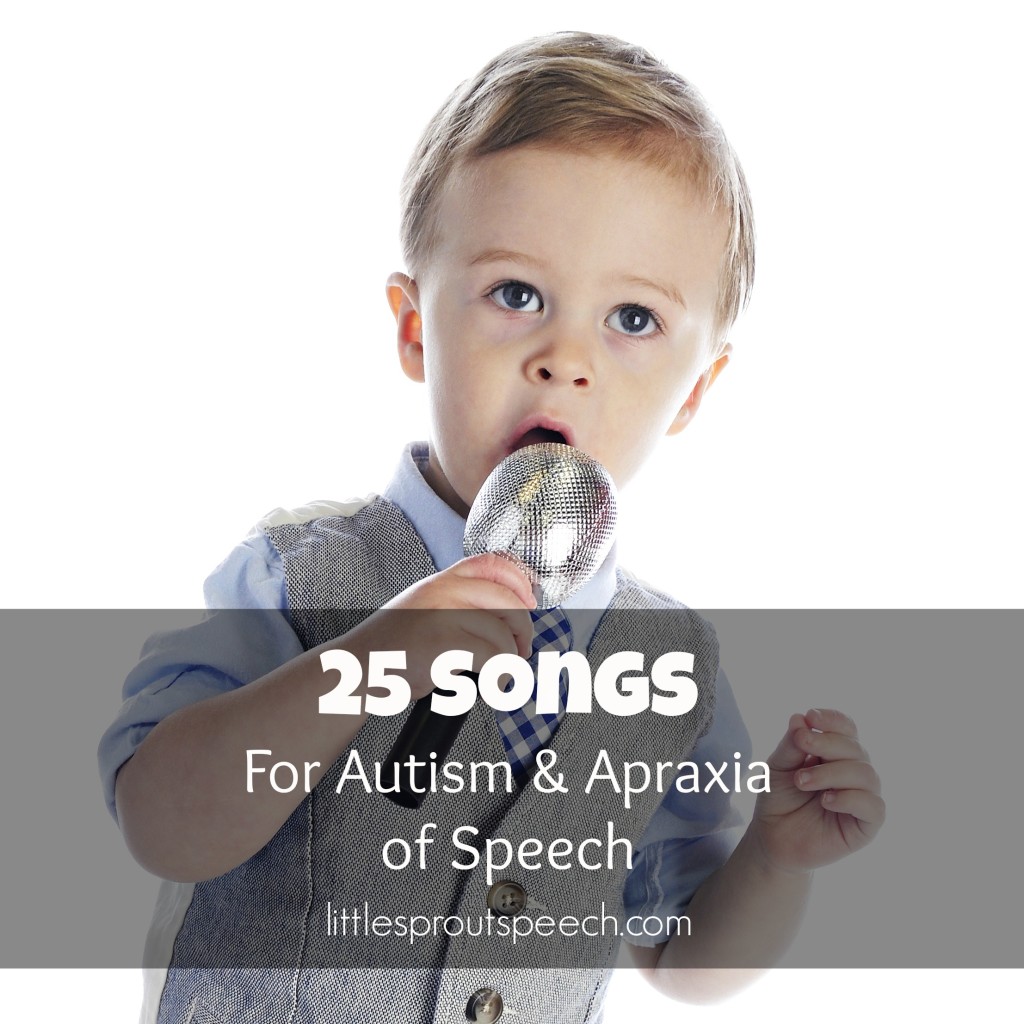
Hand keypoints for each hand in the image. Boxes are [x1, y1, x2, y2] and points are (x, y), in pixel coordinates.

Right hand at [348, 552, 536, 699]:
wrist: (356, 669)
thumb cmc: (392, 648)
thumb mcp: (423, 610)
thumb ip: (457, 604)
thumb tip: (506, 617)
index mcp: (442, 580)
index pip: (494, 564)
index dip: (519, 583)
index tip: (528, 604)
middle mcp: (444, 590)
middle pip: (508, 600)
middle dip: (524, 629)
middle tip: (521, 649)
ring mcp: (444, 614)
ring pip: (503, 633)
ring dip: (512, 659)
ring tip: (502, 674)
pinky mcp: (444, 643)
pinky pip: (493, 658)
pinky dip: (500, 676)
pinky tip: (492, 685)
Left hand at [749, 708, 883, 874]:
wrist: (771, 838)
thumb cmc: (778, 799)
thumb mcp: (777, 767)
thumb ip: (791, 745)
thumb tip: (800, 718)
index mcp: (835, 754)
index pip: (847, 729)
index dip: (833, 720)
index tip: (810, 716)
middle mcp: (854, 772)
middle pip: (856, 748)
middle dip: (826, 744)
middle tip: (800, 747)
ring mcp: (862, 798)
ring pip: (867, 774)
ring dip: (832, 772)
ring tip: (801, 781)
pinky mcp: (866, 826)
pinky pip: (874, 807)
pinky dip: (850, 798)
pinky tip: (825, 800)